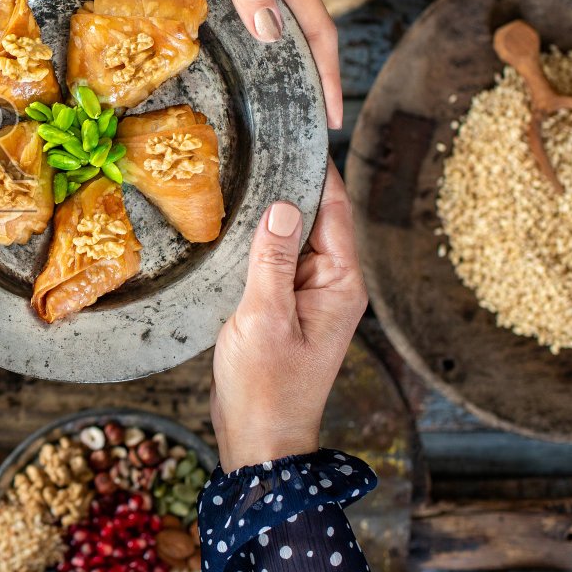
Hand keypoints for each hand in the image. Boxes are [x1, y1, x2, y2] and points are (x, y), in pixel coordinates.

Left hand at [171, 0, 342, 128]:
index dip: (325, 77)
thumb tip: (272, 34)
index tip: (334, 119)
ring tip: (274, 98)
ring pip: (273, 20)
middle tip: (306, 122)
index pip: (316, 32)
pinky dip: (248, 32)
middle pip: (300, 33)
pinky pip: (246, 4)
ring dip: (279, 58)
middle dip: (309, 78)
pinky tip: (234, 48)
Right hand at [211, 160, 367, 471]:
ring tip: (237, 174)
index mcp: (340, 283)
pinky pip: (274, 261)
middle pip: (314, 217)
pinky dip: (257, 242)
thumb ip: (272, 259)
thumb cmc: (267, 388)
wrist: (260, 440)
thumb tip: (281, 204)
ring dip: (268, 213)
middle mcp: (331, 284)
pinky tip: (231, 226)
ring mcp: (308, 296)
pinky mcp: (283, 307)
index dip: (316, 169)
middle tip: (254, 143)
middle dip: (288, 184)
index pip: (334, 208)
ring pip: (291, 237)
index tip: (293, 130)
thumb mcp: (264, 318)